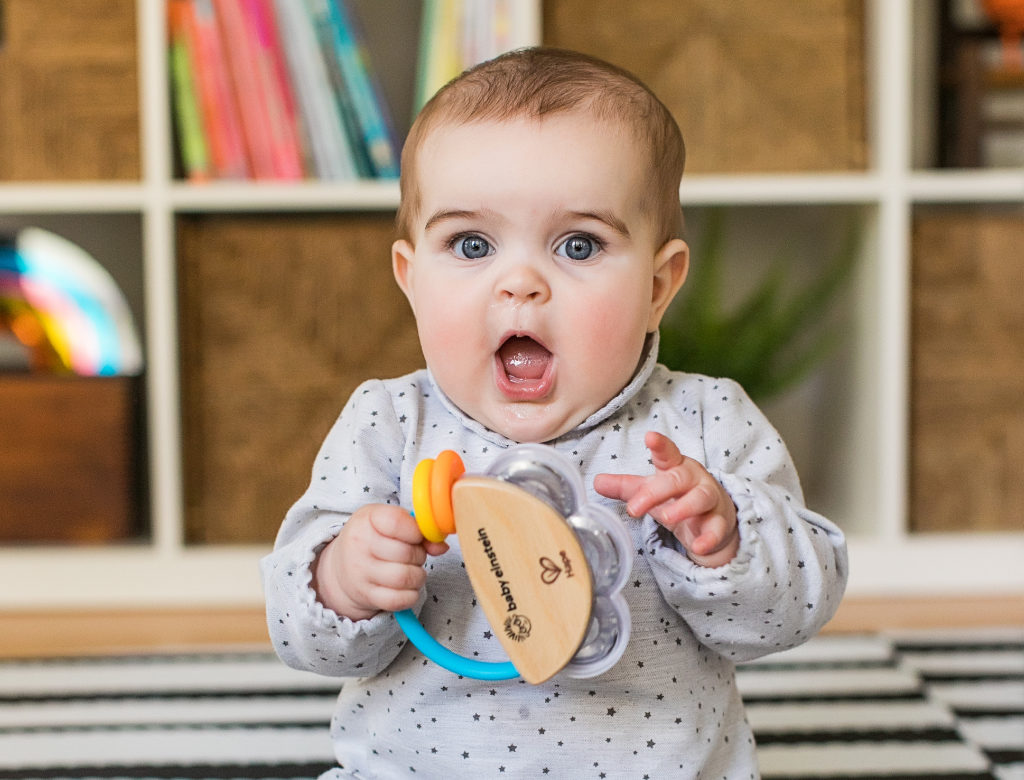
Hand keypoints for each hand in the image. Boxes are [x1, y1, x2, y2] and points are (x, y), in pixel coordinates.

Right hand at [312, 504, 448, 620]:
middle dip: (419, 555)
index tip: (416, 535)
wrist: (341, 566)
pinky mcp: (367, 596)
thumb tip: (441, 546)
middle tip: (414, 555)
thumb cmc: (372, 538)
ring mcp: (361, 573)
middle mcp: (360, 545)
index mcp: (367, 520)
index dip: (416, 530)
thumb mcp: (389, 521)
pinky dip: (411, 595)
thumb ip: (418, 529)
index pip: (397, 522)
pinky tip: (407, 587)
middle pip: (406, 553)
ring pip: (405, 578)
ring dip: (418, 575)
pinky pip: (399, 600)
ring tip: (412, 570)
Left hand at [594, 431, 738, 566]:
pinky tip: (697, 546)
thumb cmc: (678, 496)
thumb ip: (625, 486)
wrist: (714, 518)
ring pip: (701, 498)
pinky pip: (716, 528)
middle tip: (634, 508)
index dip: (660, 445)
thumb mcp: (651, 489)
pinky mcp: (719, 522)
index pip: (667, 453)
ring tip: (666, 518)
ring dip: (684, 507)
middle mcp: (694, 479)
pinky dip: (708, 537)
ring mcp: (709, 499)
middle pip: (677, 479)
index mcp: (675, 467)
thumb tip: (596, 482)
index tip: (650, 437)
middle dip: (656, 492)